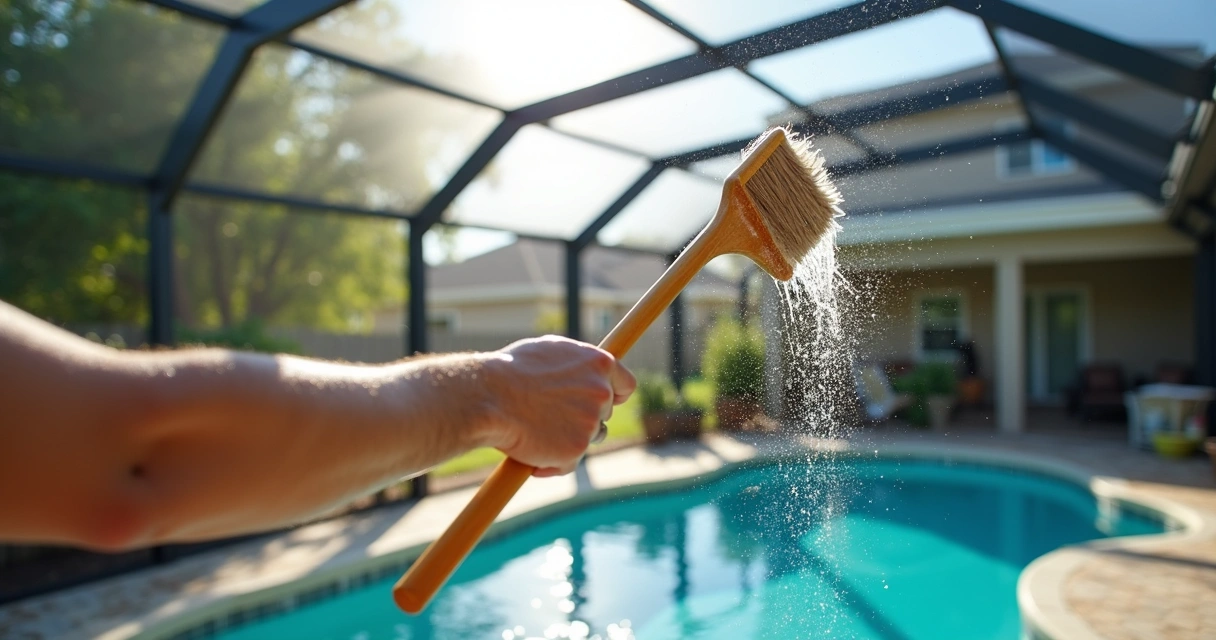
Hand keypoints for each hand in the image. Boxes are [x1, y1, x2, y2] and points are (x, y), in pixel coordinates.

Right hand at [480, 336, 634, 476]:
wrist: (487, 396)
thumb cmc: (509, 371)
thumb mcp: (548, 353)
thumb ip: (574, 365)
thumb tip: (581, 372)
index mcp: (598, 363)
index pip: (626, 384)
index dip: (616, 396)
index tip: (606, 403)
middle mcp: (601, 391)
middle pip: (604, 414)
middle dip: (583, 419)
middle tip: (550, 419)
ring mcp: (591, 421)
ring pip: (589, 438)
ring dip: (570, 440)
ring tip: (536, 433)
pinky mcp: (577, 448)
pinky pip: (568, 463)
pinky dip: (551, 464)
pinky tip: (528, 453)